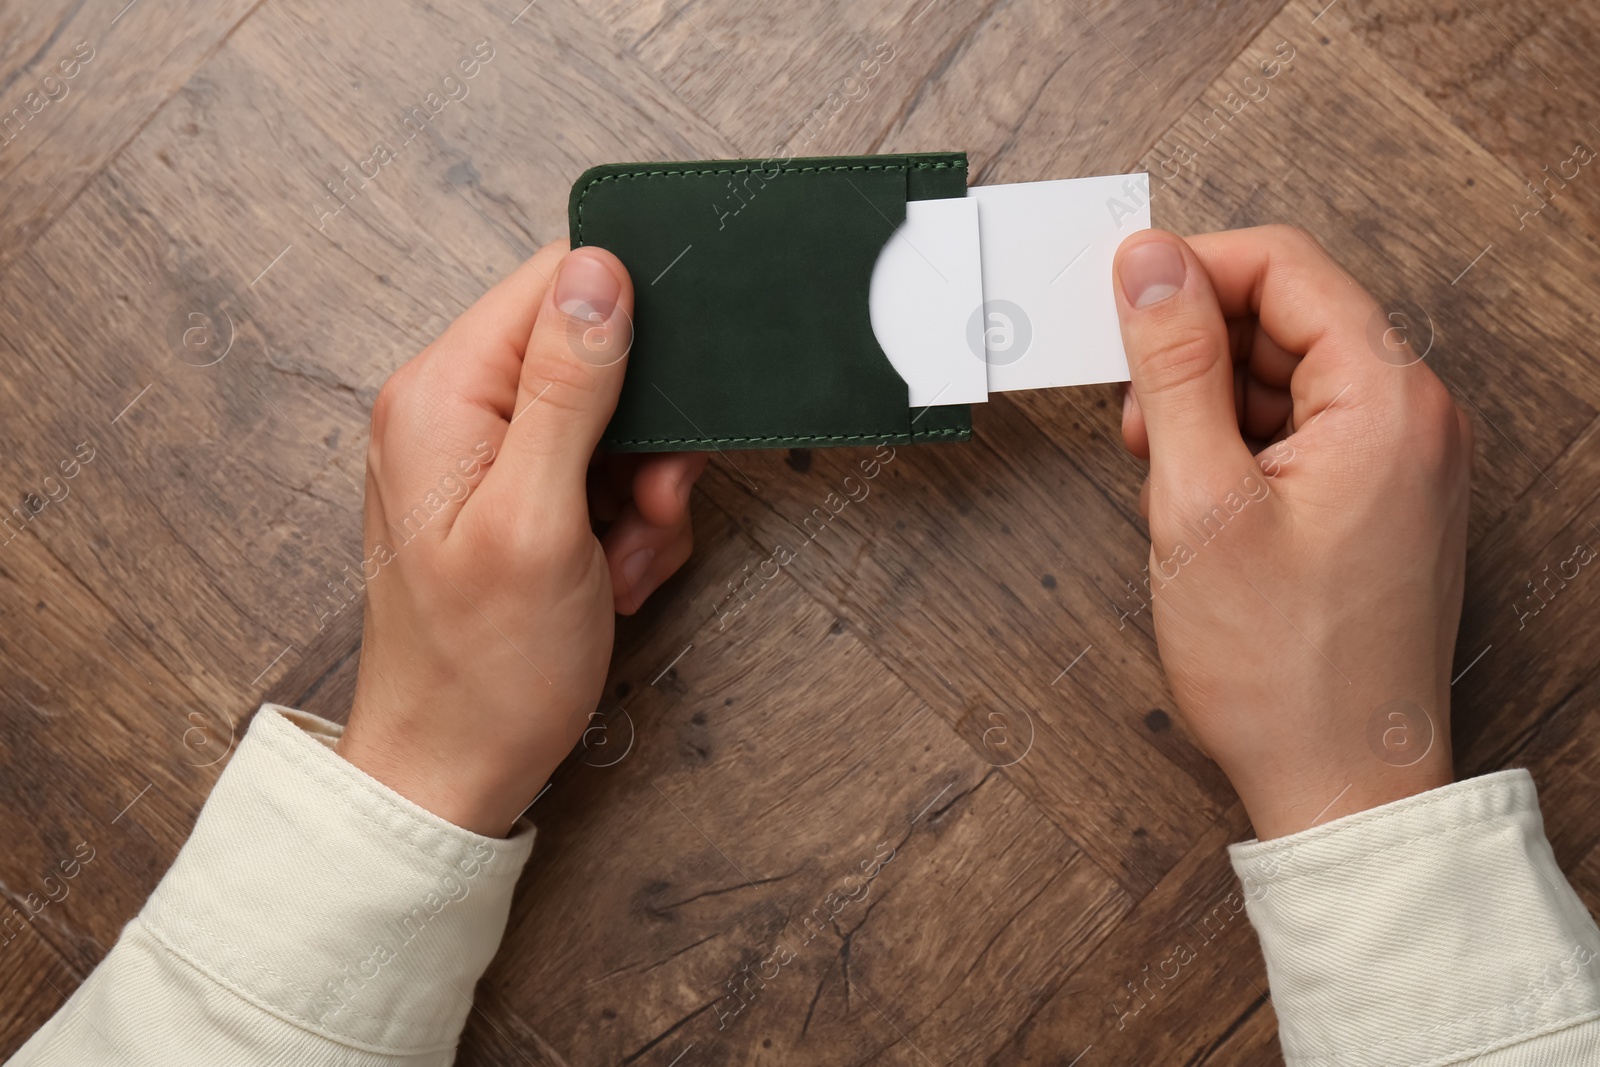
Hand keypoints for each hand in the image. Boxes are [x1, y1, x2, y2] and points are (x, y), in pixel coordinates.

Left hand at [337, 241, 707, 835]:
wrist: (454, 771)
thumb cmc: (483, 669)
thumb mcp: (540, 520)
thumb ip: (569, 388)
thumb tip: (598, 271)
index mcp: (442, 392)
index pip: (554, 284)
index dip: (630, 325)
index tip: (663, 402)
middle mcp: (453, 409)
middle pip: (592, 356)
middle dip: (644, 434)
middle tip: (649, 505)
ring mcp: (480, 455)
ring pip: (610, 422)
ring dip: (642, 490)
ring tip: (624, 558)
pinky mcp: (511, 497)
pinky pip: (599, 474)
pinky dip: (626, 522)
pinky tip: (614, 574)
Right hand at [1112, 225, 1471, 838]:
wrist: (1342, 782)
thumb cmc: (1282, 667)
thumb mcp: (1200, 501)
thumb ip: (1174, 366)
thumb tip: (1150, 263)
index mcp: (1388, 399)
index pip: (1284, 266)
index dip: (1189, 271)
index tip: (1120, 306)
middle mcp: (1412, 417)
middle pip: (1285, 315)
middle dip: (1192, 346)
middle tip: (1134, 413)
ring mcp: (1400, 460)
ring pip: (1284, 374)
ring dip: (1207, 399)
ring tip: (1161, 471)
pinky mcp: (1377, 498)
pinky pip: (1298, 428)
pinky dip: (1235, 442)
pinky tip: (1195, 496)